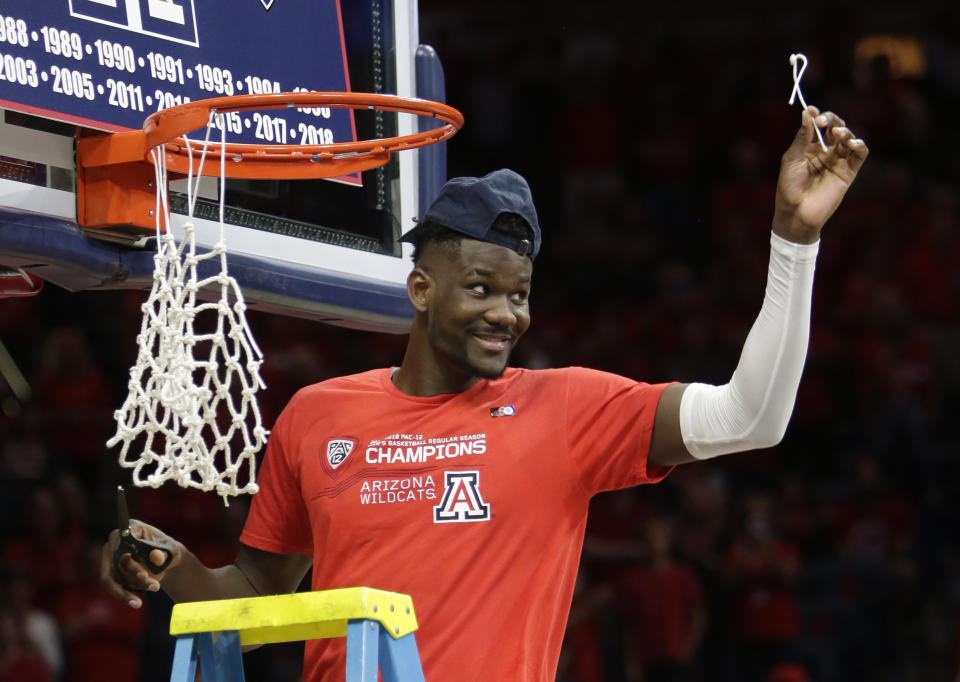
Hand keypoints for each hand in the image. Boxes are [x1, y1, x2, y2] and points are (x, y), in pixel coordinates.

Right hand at [100, 519, 181, 607]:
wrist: (165, 561)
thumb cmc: (168, 550)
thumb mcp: (171, 550)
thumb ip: (163, 553)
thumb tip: (155, 557)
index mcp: (130, 528)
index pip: (122, 545)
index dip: (130, 562)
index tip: (143, 576)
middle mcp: (115, 542)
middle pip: (115, 564)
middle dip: (134, 579)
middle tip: (155, 587)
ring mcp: (110, 558)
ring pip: (113, 579)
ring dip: (131, 589)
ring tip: (153, 590)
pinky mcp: (110, 572)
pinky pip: (113, 587)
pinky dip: (126, 595)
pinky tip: (137, 602)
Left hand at [773, 106, 868, 242]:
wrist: (796, 213)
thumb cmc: (788, 187)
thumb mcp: (792, 159)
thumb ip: (803, 137)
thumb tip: (808, 112)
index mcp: (808, 148)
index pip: (818, 126)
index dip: (817, 116)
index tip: (813, 111)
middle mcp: (824, 153)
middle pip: (835, 128)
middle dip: (831, 120)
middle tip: (823, 121)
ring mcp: (837, 162)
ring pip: (848, 138)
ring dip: (845, 132)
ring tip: (837, 134)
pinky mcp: (848, 173)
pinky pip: (859, 155)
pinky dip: (859, 145)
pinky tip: (852, 143)